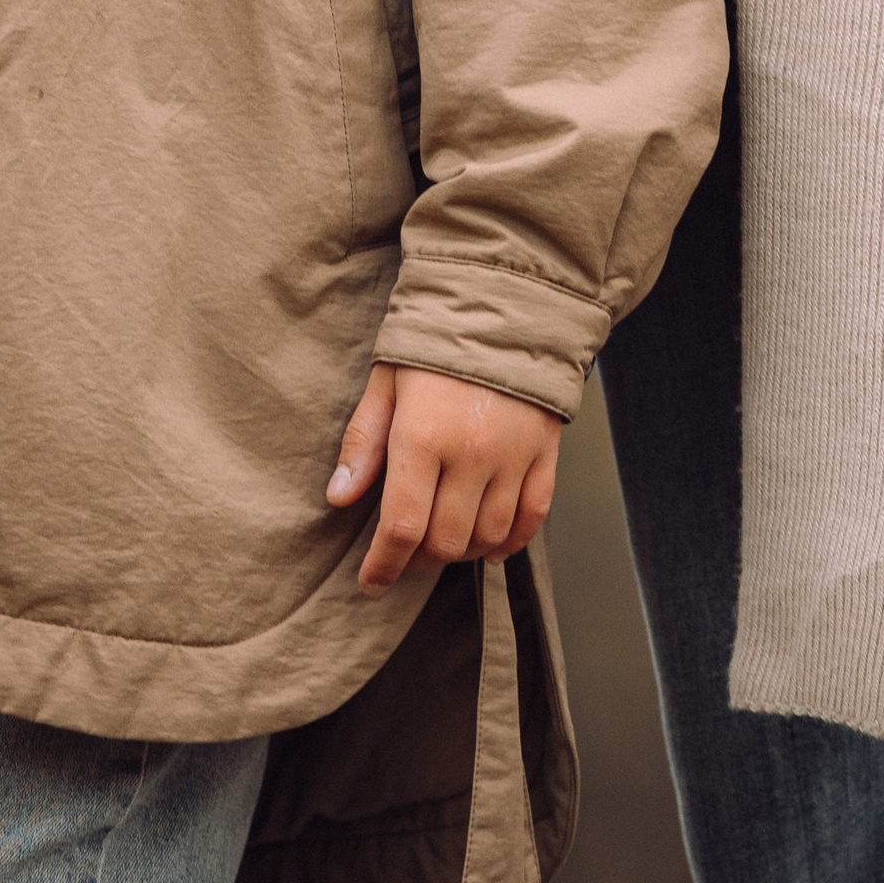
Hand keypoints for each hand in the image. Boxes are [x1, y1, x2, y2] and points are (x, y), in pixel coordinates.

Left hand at [327, 363, 559, 591]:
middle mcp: (471, 453)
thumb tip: (338, 498)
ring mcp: (513, 455)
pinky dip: (512, 542)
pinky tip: (491, 544)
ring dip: (463, 551)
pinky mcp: (545, 451)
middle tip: (405, 552)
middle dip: (419, 559)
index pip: (402, 528)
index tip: (371, 583)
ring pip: (488, 537)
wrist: (503, 300)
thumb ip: (363, 441)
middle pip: (446, 542)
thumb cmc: (436, 340)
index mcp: (422, 435)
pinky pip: (533, 517)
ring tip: (444, 540)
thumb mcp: (386, 381)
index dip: (383, 566)